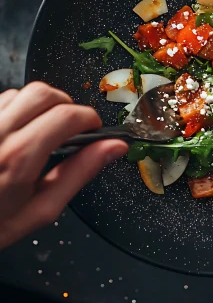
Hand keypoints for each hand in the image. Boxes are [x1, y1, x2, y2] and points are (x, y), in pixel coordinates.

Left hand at [0, 83, 127, 249]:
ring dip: (40, 106)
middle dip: (66, 105)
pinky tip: (19, 133)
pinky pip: (1, 100)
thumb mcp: (42, 209)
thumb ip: (79, 173)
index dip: (89, 119)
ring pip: (20, 92)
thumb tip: (112, 148)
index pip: (66, 115)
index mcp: (19, 158)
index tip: (93, 131)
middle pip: (43, 93)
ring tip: (42, 133)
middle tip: (70, 129)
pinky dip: (17, 109)